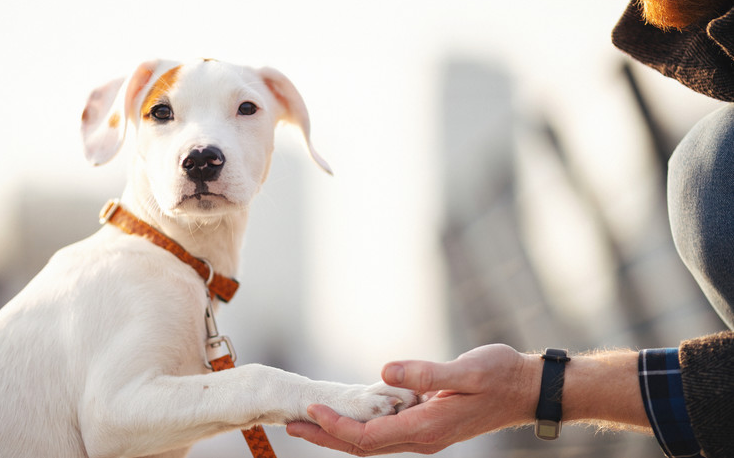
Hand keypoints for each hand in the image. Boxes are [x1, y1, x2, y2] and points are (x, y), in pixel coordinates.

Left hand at [286, 344, 540, 455]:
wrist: (525, 390)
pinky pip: (385, 432)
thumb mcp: (467, 371)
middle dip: (326, 436)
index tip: (310, 412)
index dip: (337, 427)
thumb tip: (385, 372)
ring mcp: (424, 434)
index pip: (370, 436)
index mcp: (427, 427)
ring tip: (308, 422)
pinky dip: (359, 425)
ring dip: (339, 433)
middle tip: (292, 426)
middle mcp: (422, 437)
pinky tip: (347, 414)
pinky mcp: (426, 424)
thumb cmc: (500, 376)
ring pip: (372, 441)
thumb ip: (426, 372)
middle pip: (364, 446)